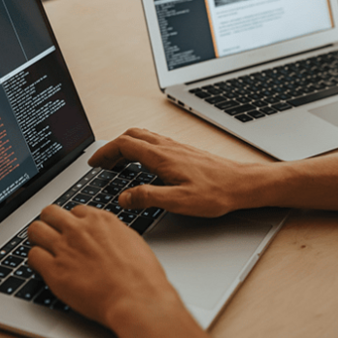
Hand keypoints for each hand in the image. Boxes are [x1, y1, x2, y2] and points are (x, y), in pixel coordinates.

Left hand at [27, 204, 217, 337]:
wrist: (137, 298)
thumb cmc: (141, 276)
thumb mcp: (131, 241)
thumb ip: (112, 233)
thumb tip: (104, 235)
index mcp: (100, 220)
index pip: (75, 210)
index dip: (73, 222)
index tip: (73, 231)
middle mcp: (79, 229)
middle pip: (49, 212)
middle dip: (50, 223)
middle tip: (52, 236)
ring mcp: (65, 248)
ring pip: (35, 230)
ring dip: (38, 239)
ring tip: (44, 250)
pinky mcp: (54, 270)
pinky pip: (32, 256)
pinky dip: (36, 262)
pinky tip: (44, 268)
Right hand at [88, 128, 274, 216]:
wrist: (243, 184)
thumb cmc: (216, 192)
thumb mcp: (179, 201)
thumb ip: (148, 197)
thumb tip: (124, 197)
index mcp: (162, 157)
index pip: (124, 144)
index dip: (105, 152)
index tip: (94, 162)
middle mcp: (168, 147)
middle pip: (131, 136)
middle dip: (112, 147)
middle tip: (102, 163)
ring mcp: (176, 148)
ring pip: (143, 137)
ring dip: (125, 146)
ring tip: (117, 163)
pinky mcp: (184, 152)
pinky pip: (154, 143)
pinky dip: (140, 149)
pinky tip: (143, 164)